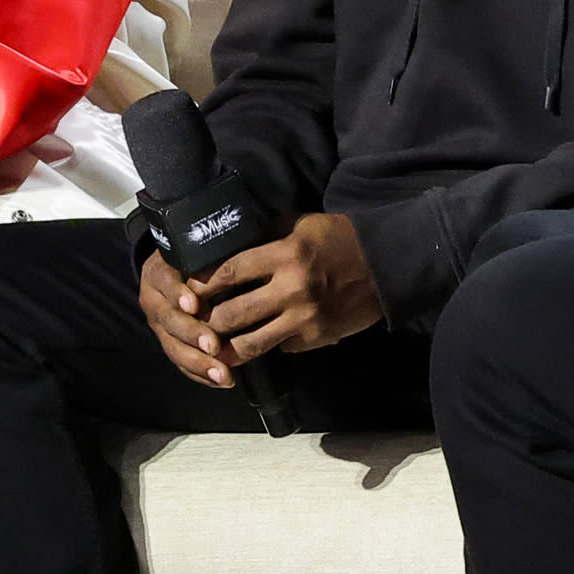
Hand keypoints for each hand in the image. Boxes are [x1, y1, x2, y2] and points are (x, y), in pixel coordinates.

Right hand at [140, 251, 235, 388]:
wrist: (169, 267)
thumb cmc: (193, 255)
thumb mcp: (197, 248)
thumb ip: (212, 251)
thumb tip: (236, 256)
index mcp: (161, 272)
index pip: (165, 281)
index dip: (178, 294)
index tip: (194, 304)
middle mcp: (154, 299)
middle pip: (169, 320)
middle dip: (192, 334)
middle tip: (214, 346)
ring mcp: (158, 324)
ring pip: (173, 346)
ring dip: (198, 362)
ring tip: (223, 374)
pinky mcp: (167, 342)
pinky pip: (179, 361)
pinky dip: (199, 373)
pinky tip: (220, 381)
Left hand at [201, 213, 382, 364]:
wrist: (385, 264)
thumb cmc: (339, 238)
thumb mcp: (302, 225)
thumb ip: (266, 235)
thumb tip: (230, 245)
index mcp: (286, 255)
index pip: (230, 273)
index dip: (203, 285)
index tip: (188, 292)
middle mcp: (292, 289)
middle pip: (232, 315)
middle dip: (209, 322)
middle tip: (197, 322)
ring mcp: (305, 318)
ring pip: (251, 344)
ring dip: (228, 347)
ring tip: (215, 346)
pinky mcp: (316, 338)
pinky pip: (279, 348)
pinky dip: (267, 344)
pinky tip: (257, 340)